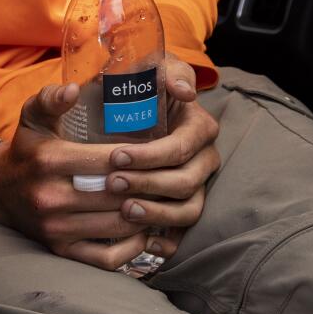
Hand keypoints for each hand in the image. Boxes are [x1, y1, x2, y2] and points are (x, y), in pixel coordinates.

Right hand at [0, 80, 190, 271]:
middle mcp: (51, 197)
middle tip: (171, 179)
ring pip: (117, 226)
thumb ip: (52, 98)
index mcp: (50, 160)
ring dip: (147, 216)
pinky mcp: (60, 249)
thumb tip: (73, 89)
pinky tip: (143, 232)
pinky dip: (131, 248)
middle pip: (117, 195)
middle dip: (149, 187)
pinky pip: (106, 258)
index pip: (108, 161)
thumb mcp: (33, 116)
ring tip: (163, 202)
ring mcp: (56, 228)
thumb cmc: (27, 148)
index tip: (159, 152)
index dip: (139, 158)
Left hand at [103, 58, 221, 236]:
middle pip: (187, 180)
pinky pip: (185, 233)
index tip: (116, 156)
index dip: (153, 155)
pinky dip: (168, 242)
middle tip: (111, 184)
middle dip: (149, 184)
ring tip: (125, 212)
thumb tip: (183, 89)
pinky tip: (145, 244)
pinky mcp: (182, 206)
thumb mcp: (140, 69)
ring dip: (158, 214)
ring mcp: (195, 185)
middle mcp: (203, 157)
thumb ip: (160, 69)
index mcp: (197, 124)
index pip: (184, 145)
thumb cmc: (126, 89)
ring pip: (189, 209)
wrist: (110, 115)